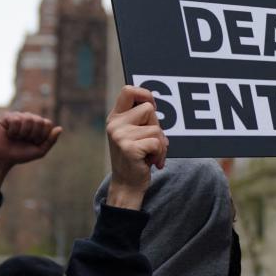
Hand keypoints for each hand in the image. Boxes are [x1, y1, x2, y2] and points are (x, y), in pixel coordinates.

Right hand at [0, 112, 62, 202]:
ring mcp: (18, 116)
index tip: (35, 142)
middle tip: (25, 140)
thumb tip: (60, 128)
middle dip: (33, 134)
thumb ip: (51, 140)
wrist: (4, 158)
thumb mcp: (40, 151)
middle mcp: (30, 118)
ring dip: (22, 133)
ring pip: (27, 119)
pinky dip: (13, 131)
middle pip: (38, 120)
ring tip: (17, 137)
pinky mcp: (7, 117)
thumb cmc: (22, 154)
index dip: (42, 135)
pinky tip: (9, 134)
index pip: (47, 123)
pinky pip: (15, 120)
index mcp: (39, 124)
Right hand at [105, 86, 168, 209]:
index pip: (128, 90)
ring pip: (156, 128)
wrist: (127, 185)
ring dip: (160, 143)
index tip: (153, 105)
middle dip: (157, 126)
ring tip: (150, 154)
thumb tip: (154, 102)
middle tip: (151, 143)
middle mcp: (115, 124)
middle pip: (149, 109)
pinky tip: (151, 162)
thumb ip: (141, 119)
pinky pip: (157, 142)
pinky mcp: (129, 148)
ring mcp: (120, 136)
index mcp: (115, 118)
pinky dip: (160, 153)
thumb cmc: (136, 158)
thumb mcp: (134, 135)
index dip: (144, 93)